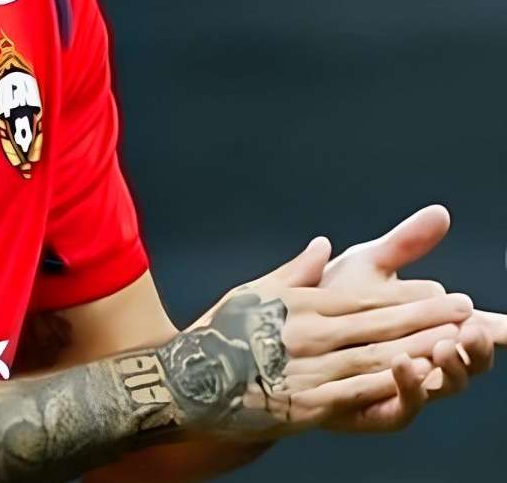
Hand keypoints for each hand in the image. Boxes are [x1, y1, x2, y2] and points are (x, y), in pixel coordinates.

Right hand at [184, 239, 472, 441]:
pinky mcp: (305, 406)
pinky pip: (356, 396)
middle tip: (466, 309)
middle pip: (378, 325)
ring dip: (418, 349)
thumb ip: (295, 271)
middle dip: (426, 317)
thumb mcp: (252, 291)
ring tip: (455, 343)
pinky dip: (389, 387)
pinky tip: (416, 381)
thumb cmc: (218, 333)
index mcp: (298, 305)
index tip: (443, 293)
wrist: (184, 382)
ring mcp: (308, 371)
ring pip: (375, 358)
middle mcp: (307, 335)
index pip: (364, 298)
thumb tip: (322, 244)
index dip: (408, 296)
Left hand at [320, 205, 503, 429]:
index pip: (475, 327)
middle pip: (470, 361)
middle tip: (470, 328)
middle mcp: (425, 359)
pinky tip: (402, 363)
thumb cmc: (327, 297)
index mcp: (428, 325)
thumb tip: (441, 213)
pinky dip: (409, 387)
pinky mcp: (377, 409)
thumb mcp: (368, 265)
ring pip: (444, 385)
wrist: (279, 337)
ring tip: (443, 343)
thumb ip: (405, 243)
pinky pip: (403, 407)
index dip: (498, 328)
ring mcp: (404, 387)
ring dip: (450, 366)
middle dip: (477, 347)